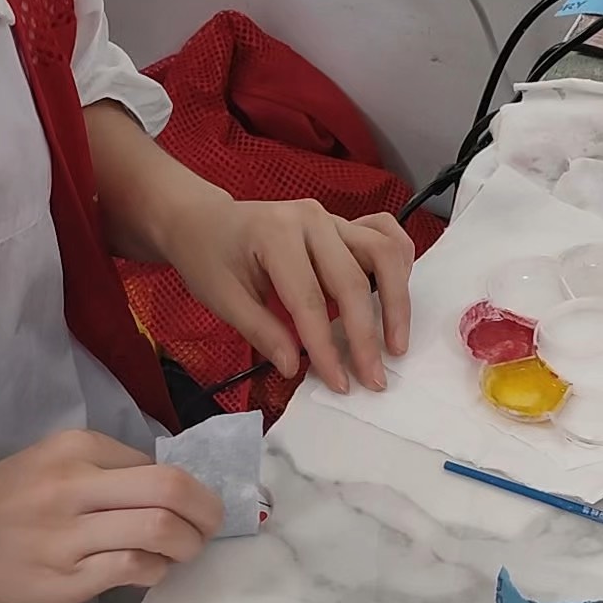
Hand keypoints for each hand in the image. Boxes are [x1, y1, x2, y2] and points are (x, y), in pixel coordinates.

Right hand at [0, 430, 222, 602]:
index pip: (155, 463)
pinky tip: (151, 570)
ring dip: (188, 545)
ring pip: (159, 530)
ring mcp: (68, 534)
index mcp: (73, 448)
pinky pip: (134, 568)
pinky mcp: (66, 578)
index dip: (188, 487)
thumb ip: (101, 469)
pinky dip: (156, 570)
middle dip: (207, 511)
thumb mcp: (46, 462)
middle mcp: (72, 485)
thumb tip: (168, 488)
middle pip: (170, 489)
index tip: (194, 504)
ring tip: (186, 551)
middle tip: (211, 527)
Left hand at [164, 194, 415, 393]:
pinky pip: (384, 235)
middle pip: (353, 281)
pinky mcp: (343, 223)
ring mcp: (332, 217)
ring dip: (396, 301)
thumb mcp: (221, 298)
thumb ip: (260, 331)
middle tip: (374, 378)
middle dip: (366, 335)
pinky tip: (398, 296)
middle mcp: (312, 220)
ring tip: (396, 343)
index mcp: (276, 236)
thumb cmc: (208, 258)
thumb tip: (295, 367)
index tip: (339, 384)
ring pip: (383, 253)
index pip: (309, 301)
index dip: (326, 347)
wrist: (201, 220)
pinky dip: (400, 262)